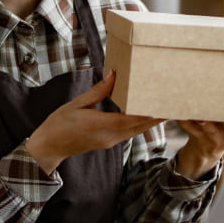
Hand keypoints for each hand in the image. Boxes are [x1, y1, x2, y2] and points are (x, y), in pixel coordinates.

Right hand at [26, 71, 163, 173]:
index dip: (149, 113)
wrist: (50, 147)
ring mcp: (110, 141)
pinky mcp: (109, 142)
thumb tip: (113, 76)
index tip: (163, 104)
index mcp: (100, 125)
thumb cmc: (59, 124)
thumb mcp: (76, 104)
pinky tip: (146, 115)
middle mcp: (109, 136)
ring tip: (165, 107)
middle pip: (140, 127)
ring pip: (136, 131)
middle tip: (173, 104)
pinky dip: (140, 124)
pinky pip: (129, 133)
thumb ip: (97, 91)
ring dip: (151, 121)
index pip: (131, 119)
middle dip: (157, 117)